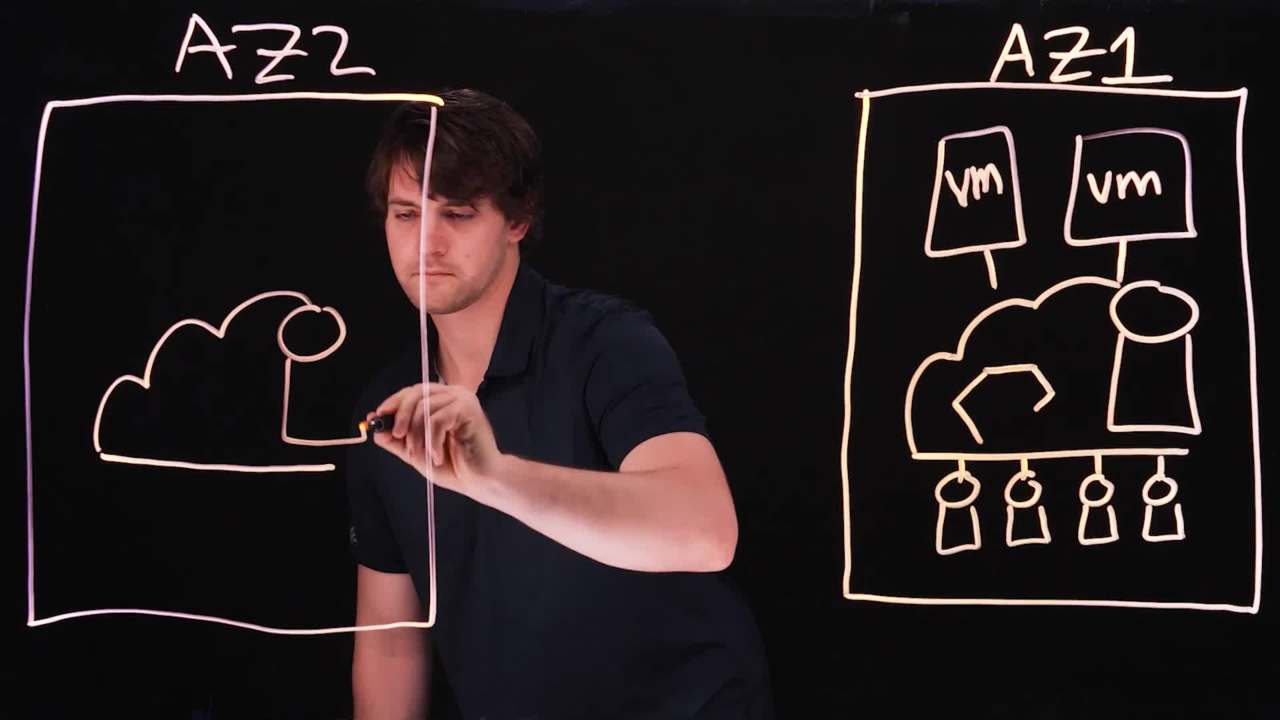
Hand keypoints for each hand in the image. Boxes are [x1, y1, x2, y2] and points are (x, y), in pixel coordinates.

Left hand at [369, 382, 502, 496]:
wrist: (479, 481)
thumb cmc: (453, 466)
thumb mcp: (416, 451)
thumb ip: (397, 439)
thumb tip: (375, 425)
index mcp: (442, 399)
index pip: (413, 392)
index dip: (394, 402)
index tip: (378, 415)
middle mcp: (452, 394)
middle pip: (416, 394)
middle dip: (401, 417)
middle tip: (397, 436)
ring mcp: (462, 399)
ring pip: (425, 409)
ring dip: (417, 436)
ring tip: (423, 455)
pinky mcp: (468, 409)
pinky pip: (437, 420)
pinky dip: (432, 441)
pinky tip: (438, 456)